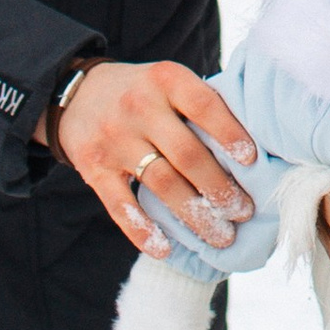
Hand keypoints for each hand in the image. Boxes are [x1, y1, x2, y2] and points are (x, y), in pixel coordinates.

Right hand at [53, 60, 256, 257]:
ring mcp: (114, 139)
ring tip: (220, 235)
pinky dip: (141, 230)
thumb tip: (254, 147)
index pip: (204, 105)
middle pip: (187, 154)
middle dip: (220, 188)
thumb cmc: (142, 92)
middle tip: (244, 212)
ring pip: (161, 184)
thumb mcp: (169, 81)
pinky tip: (164, 249)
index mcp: (165, 80)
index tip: (252, 161)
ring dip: (194, 215)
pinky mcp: (93, 168)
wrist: (75, 94)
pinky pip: (119, 205)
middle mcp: (139, 107)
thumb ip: (201, 104)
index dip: (230, 133)